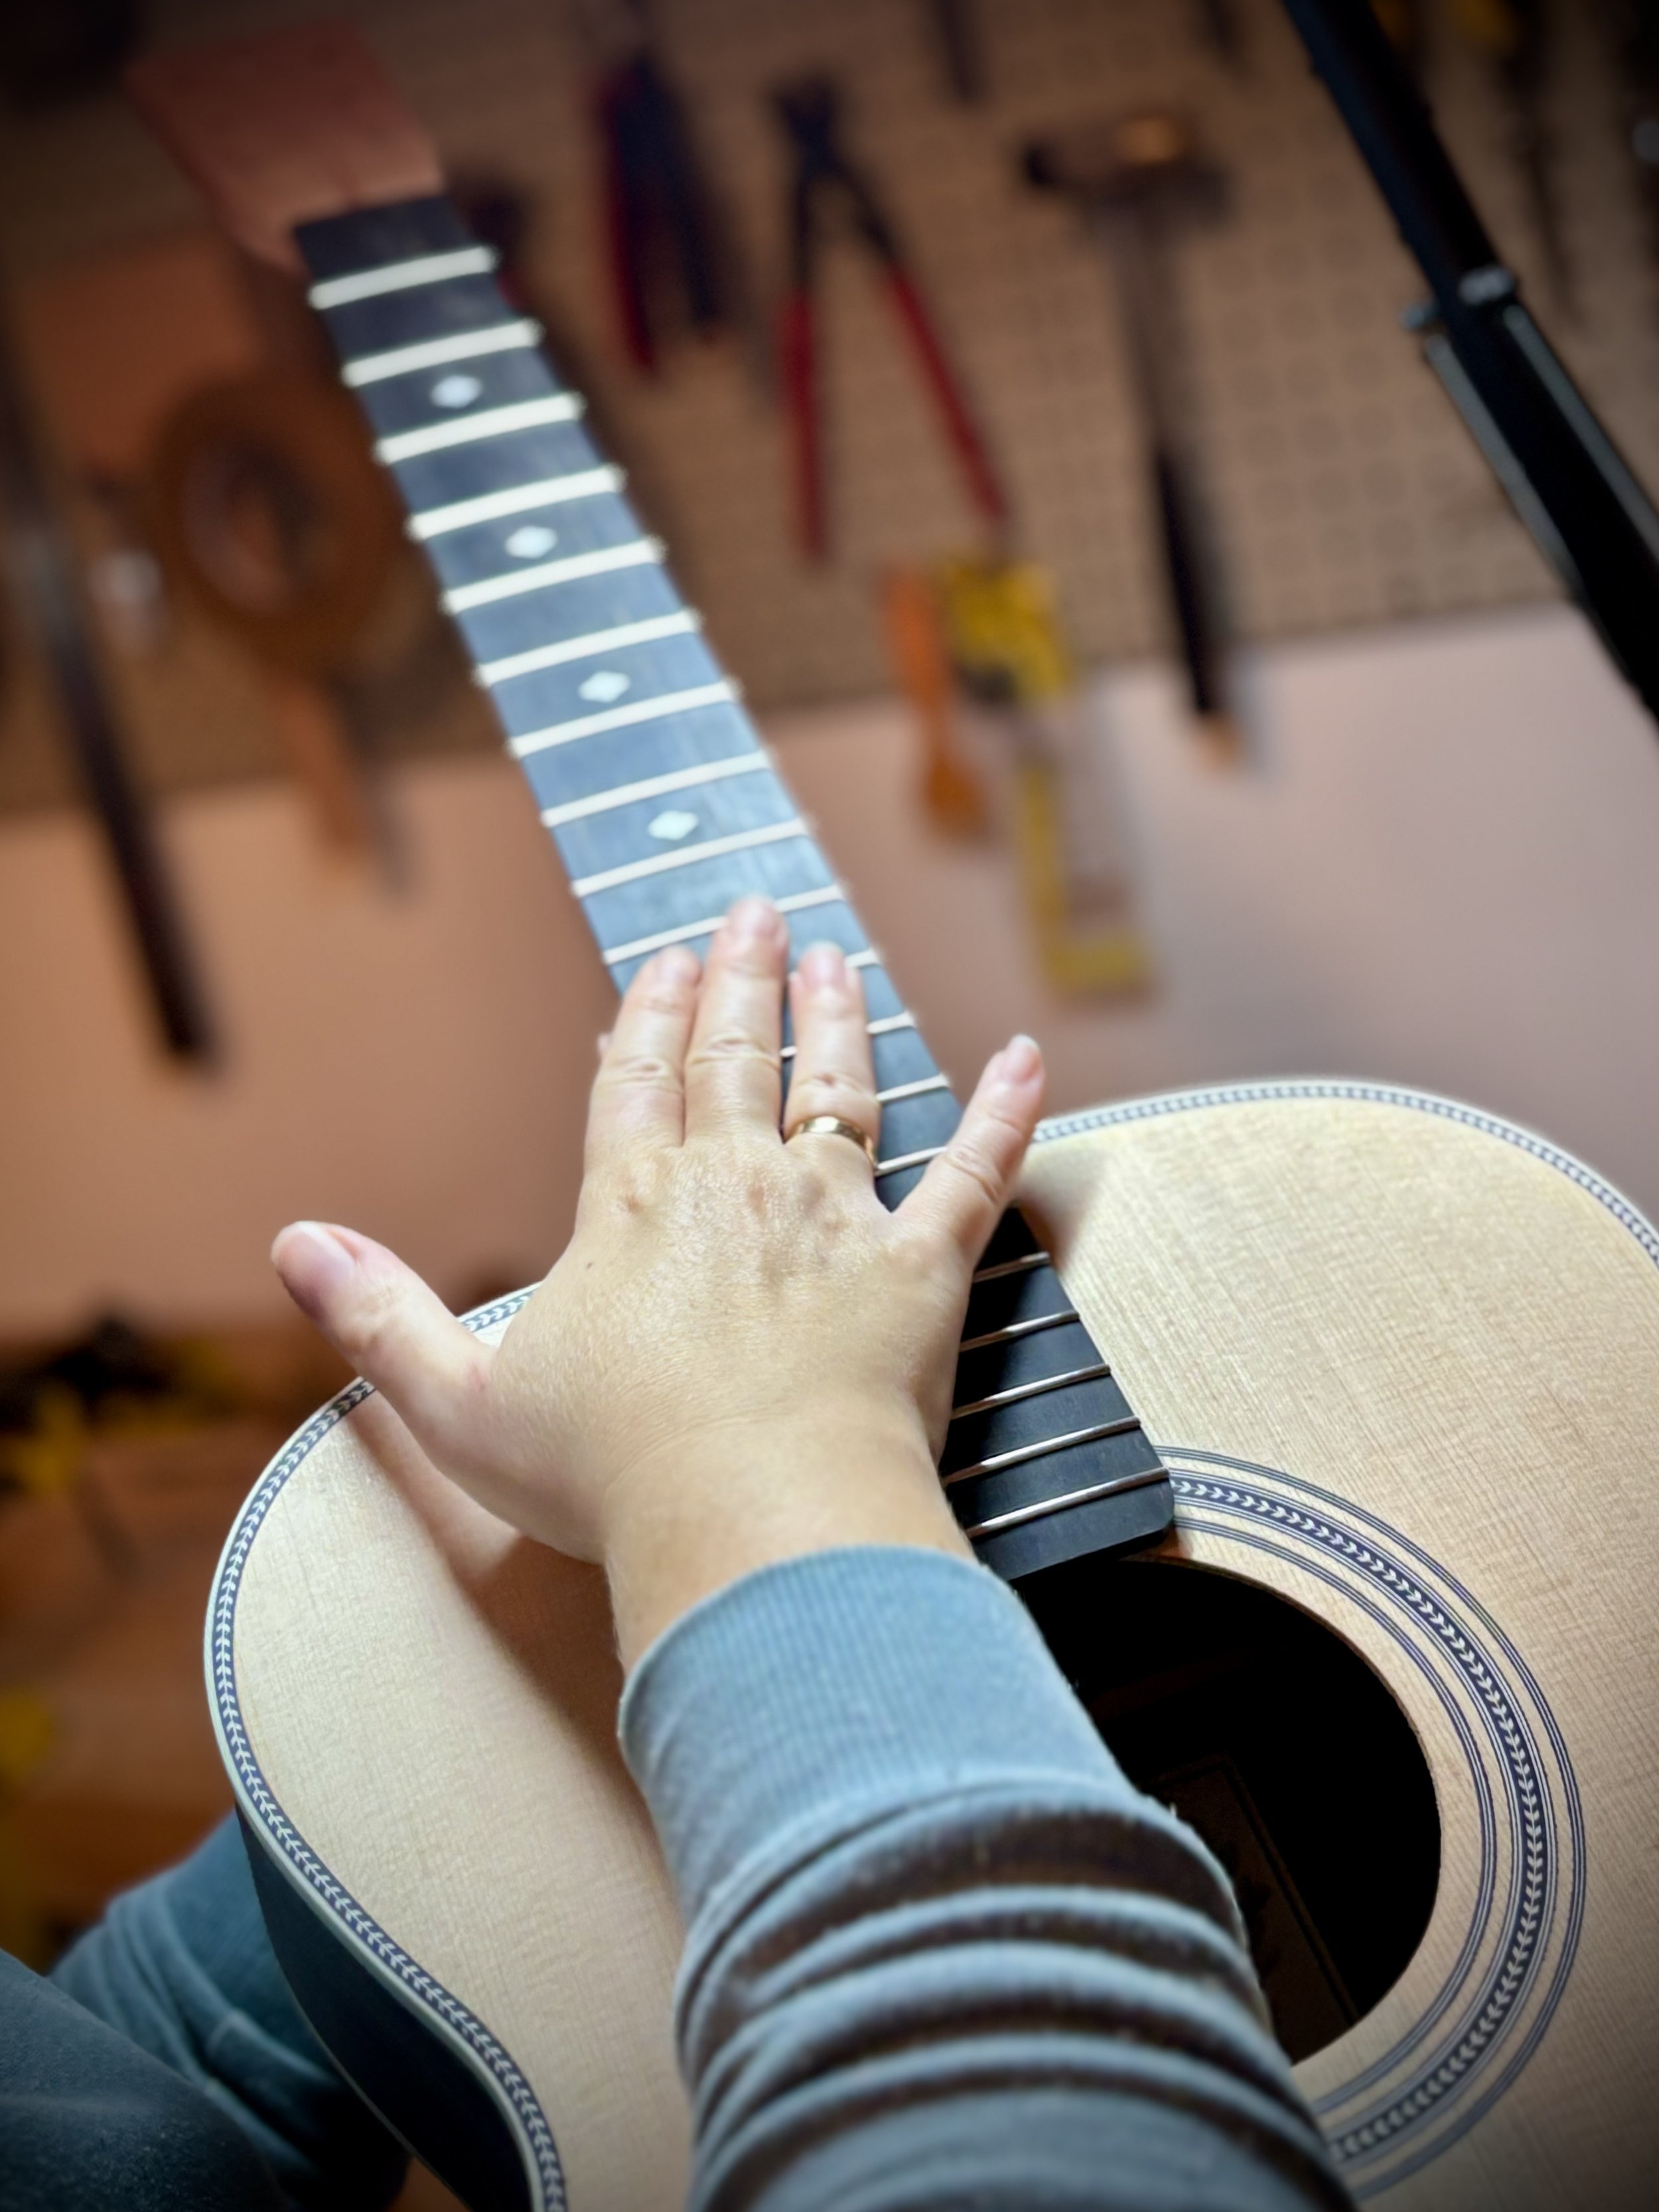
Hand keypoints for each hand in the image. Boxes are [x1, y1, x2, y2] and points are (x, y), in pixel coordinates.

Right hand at [272, 897, 1045, 1661]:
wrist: (753, 1522)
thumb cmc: (610, 1477)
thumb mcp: (460, 1404)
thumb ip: (380, 1318)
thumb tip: (294, 1245)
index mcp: (630, 1208)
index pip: (633, 1081)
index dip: (645, 1013)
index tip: (663, 957)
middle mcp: (734, 1186)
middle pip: (733, 1056)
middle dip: (740, 978)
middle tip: (755, 908)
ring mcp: (835, 1219)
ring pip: (840, 1087)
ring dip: (838, 1018)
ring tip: (838, 959)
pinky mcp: (923, 1269)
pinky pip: (974, 1171)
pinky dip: (1004, 1112)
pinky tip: (1026, 1057)